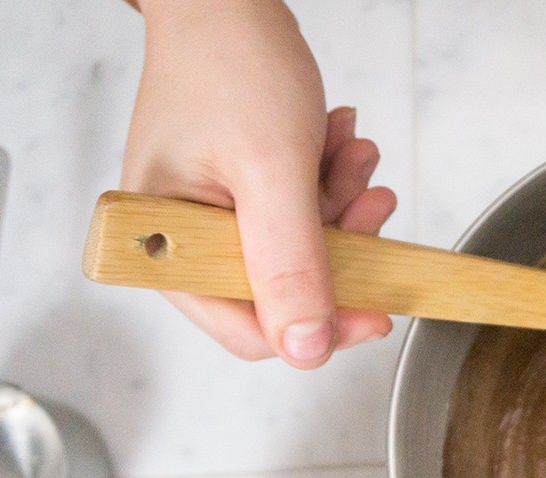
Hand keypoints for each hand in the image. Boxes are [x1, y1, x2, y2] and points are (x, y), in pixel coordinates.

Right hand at [121, 0, 396, 367]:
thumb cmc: (229, 62)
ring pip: (299, 255)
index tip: (375, 308)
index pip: (249, 331)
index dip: (318, 326)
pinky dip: (328, 188)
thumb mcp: (271, 170)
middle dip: (339, 250)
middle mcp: (185, 247)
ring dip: (340, 210)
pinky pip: (297, 219)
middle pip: (283, 294)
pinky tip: (340, 148)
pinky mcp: (237, 201)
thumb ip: (289, 265)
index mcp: (169, 251)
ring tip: (354, 158)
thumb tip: (306, 347)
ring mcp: (212, 224)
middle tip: (372, 204)